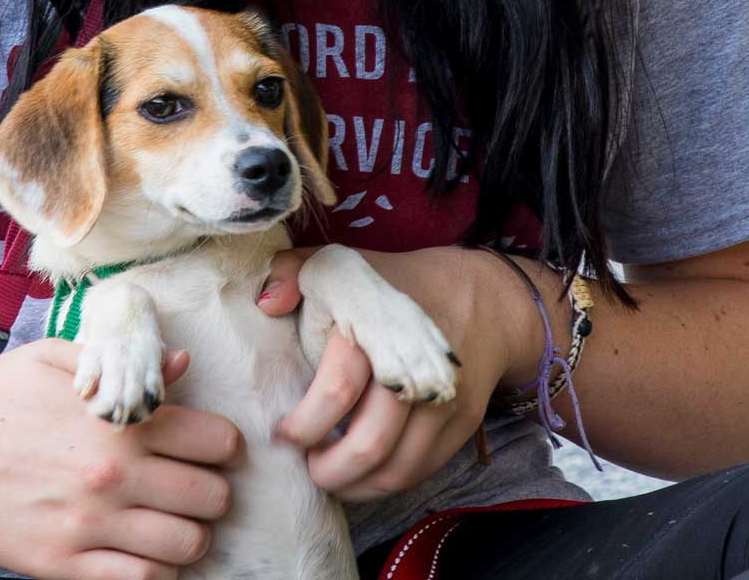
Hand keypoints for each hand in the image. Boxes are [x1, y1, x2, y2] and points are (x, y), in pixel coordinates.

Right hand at [0, 340, 242, 579]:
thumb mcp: (60, 360)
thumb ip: (125, 364)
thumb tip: (182, 368)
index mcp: (119, 420)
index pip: (216, 441)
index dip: (221, 445)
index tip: (211, 447)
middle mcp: (112, 475)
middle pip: (211, 497)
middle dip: (211, 490)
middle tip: (192, 484)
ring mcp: (88, 525)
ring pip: (187, 545)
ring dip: (190, 534)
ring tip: (172, 521)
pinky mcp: (61, 564)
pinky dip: (158, 570)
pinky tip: (145, 550)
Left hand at [256, 246, 532, 501]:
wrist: (483, 299)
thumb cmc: (398, 284)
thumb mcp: (343, 263)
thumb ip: (293, 272)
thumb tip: (265, 304)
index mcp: (378, 328)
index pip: (338, 390)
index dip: (303, 424)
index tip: (283, 433)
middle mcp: (416, 370)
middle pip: (369, 443)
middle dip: (326, 468)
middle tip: (305, 464)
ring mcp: (444, 401)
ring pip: (395, 470)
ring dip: (354, 484)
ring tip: (330, 473)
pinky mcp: (462, 423)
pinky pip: (420, 472)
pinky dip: (385, 484)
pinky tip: (362, 474)